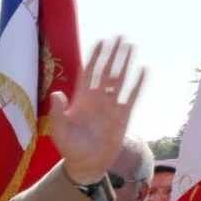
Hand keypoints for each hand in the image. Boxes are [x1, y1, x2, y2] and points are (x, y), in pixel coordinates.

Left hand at [48, 37, 145, 184]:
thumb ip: (57, 112)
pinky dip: (138, 83)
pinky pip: (132, 96)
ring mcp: (111, 106)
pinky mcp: (123, 115)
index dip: (94, 57)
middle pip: (106, 70)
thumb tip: (57, 93)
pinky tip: (144, 69)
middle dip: (112, 54)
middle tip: (119, 36)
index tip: (100, 41)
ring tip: (131, 46)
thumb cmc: (70, 147)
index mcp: (81, 99)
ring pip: (120, 79)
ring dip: (125, 63)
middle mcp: (97, 99)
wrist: (87, 164)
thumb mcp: (60, 130)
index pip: (89, 72)